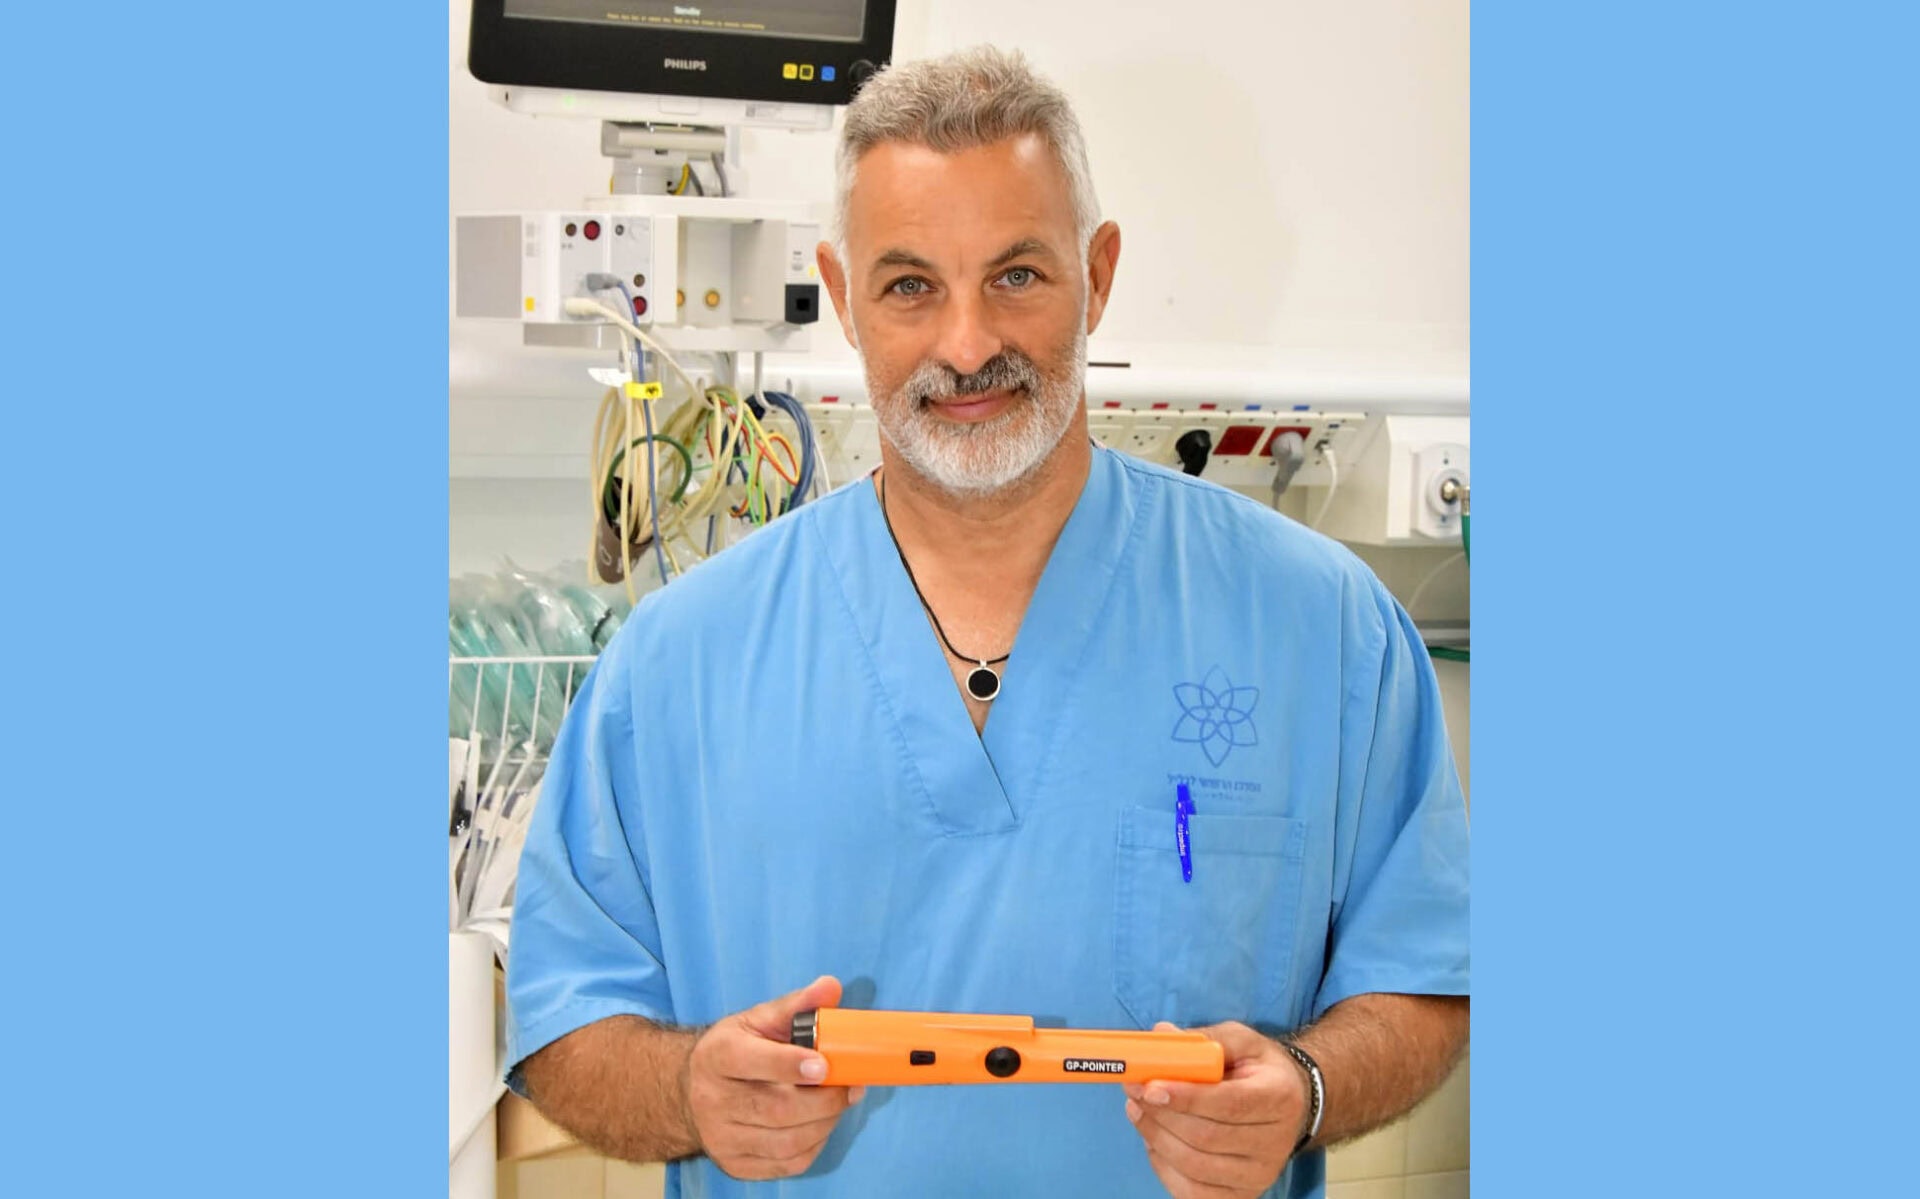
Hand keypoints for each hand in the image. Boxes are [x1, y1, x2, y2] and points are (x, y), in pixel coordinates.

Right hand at [684, 975, 866, 1179]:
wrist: (692, 1092)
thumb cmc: (735, 1051)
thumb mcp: (758, 1020)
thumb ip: (798, 1005)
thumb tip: (831, 987)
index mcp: (717, 1056)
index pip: (752, 1063)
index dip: (790, 1066)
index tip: (824, 1066)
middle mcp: (712, 1101)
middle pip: (775, 1110)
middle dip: (823, 1101)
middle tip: (850, 1087)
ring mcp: (721, 1138)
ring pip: (785, 1142)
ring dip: (824, 1124)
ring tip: (838, 1103)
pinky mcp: (735, 1165)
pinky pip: (787, 1164)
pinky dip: (814, 1145)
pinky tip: (819, 1125)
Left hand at [1123, 1021, 1309, 1198]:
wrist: (1292, 1107)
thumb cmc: (1259, 1070)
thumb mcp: (1242, 1042)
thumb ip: (1205, 1039)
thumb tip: (1161, 1035)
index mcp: (1279, 1097)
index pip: (1228, 1104)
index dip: (1185, 1098)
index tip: (1149, 1087)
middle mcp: (1275, 1143)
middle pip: (1207, 1137)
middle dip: (1161, 1115)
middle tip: (1133, 1092)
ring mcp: (1259, 1175)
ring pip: (1195, 1166)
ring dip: (1156, 1137)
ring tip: (1137, 1110)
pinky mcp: (1241, 1196)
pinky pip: (1191, 1191)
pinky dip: (1164, 1167)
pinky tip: (1154, 1142)